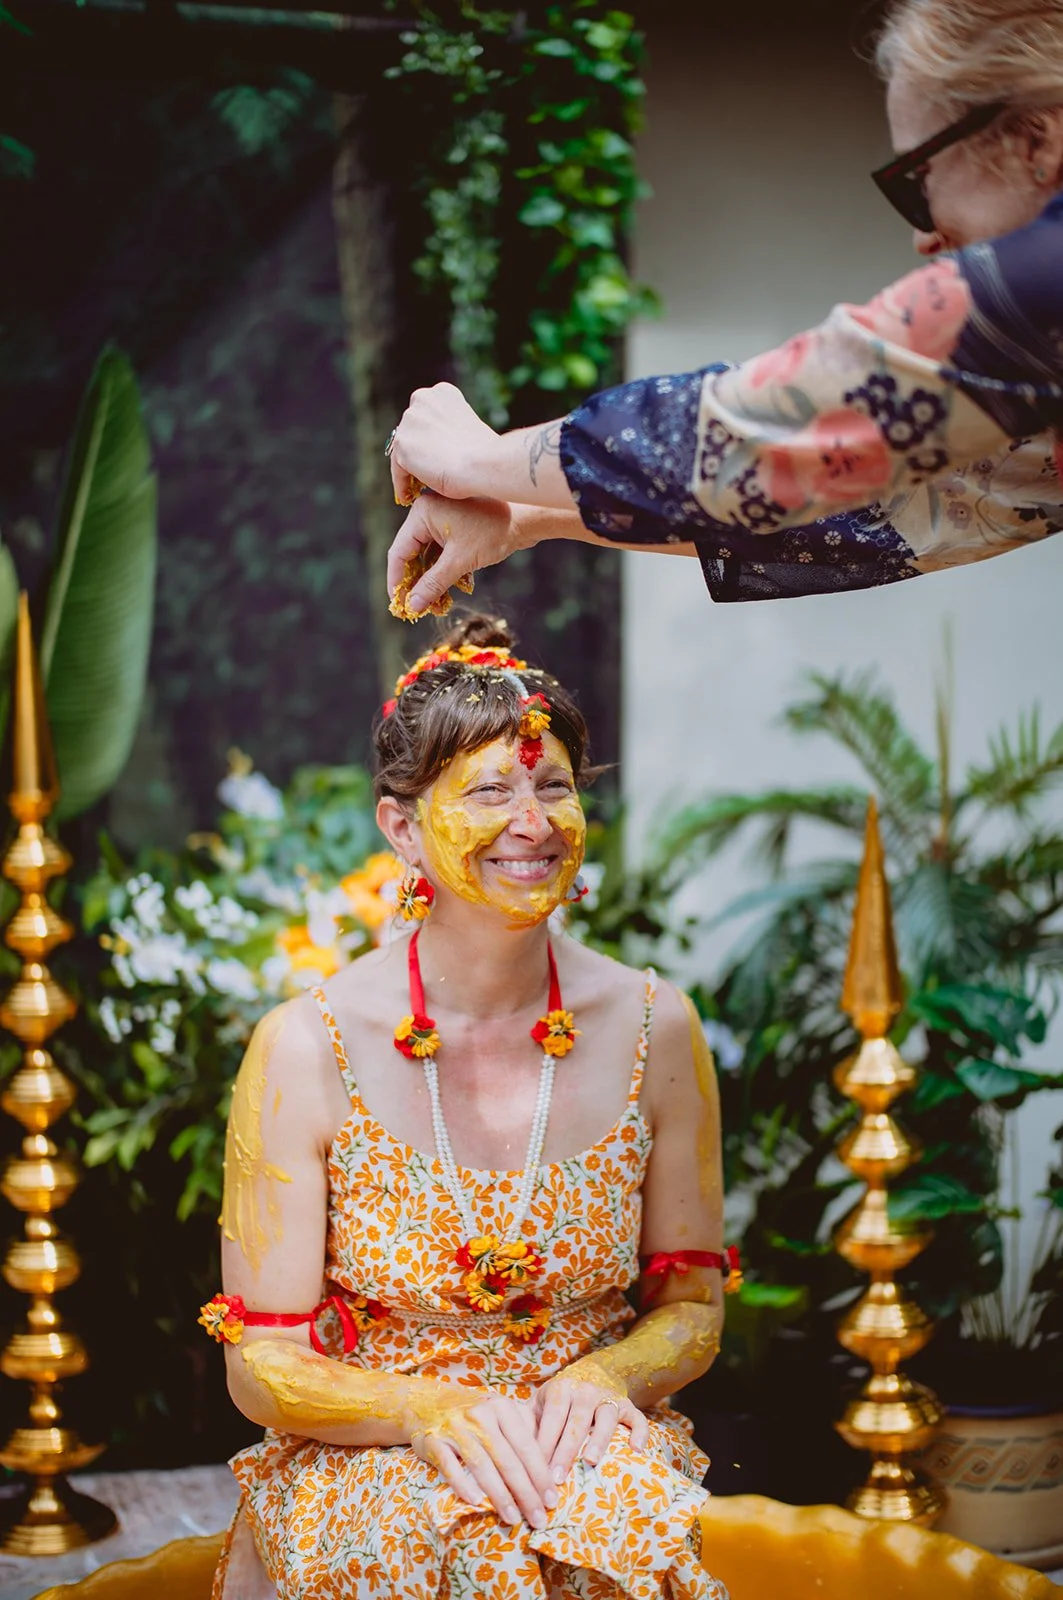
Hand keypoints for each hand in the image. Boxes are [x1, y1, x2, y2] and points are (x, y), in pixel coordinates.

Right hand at [387, 494, 517, 618]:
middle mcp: (428, 514)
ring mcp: (443, 521)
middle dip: (416, 584)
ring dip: (432, 582)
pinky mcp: (457, 530)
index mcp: (422, 513)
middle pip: (412, 556)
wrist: (527, 519)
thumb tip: (413, 606)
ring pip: (429, 558)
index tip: (397, 604)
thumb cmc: (493, 532)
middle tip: (415, 609)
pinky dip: (446, 573)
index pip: (399, 552)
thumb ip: (433, 584)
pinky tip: (451, 592)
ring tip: (435, 606)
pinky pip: (443, 555)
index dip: (396, 581)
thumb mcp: (459, 561)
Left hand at [389, 383, 500, 505]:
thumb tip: (444, 448)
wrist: (482, 463)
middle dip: (416, 451)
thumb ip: (453, 431)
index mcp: (442, 393)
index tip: (433, 456)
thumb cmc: (487, 454)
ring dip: (407, 469)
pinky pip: (398, 469)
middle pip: (411, 431)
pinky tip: (407, 498)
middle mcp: (423, 399)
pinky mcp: (401, 444)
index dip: (428, 438)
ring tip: (413, 491)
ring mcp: (410, 420)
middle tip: (419, 476)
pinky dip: (402, 484)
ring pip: (403, 450)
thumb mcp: (471, 431)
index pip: (427, 417)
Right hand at [405, 1385, 557, 1528]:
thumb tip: (551, 1462)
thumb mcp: (501, 1412)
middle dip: (526, 1493)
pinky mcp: (434, 1440)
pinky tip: (476, 1502)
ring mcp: (456, 1427)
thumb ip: (525, 1429)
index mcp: (502, 1407)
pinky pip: (450, 1466)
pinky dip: (463, 1485)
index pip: (526, 1445)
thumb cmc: (473, 1414)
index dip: (541, 1475)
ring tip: (514, 1519)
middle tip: (539, 1519)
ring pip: (483, 1466)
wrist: (426, 1403)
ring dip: (500, 1496)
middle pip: (508, 1460)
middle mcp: (480, 1414)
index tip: (552, 1501)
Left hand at [534, 1369, 647, 1483]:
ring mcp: (609, 1398)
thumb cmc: (556, 1406)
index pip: (553, 1416)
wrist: (587, 1382)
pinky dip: (639, 1432)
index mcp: (562, 1389)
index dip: (546, 1442)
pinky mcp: (628, 1407)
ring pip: (606, 1417)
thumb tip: (509, 1453)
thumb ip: (526, 1424)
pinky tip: (636, 1450)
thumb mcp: (539, 1407)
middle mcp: (586, 1391)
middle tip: (558, 1479)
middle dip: (566, 1451)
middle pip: (577, 1421)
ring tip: (591, 1462)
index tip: (537, 1470)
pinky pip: (637, 1419)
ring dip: (599, 1439)